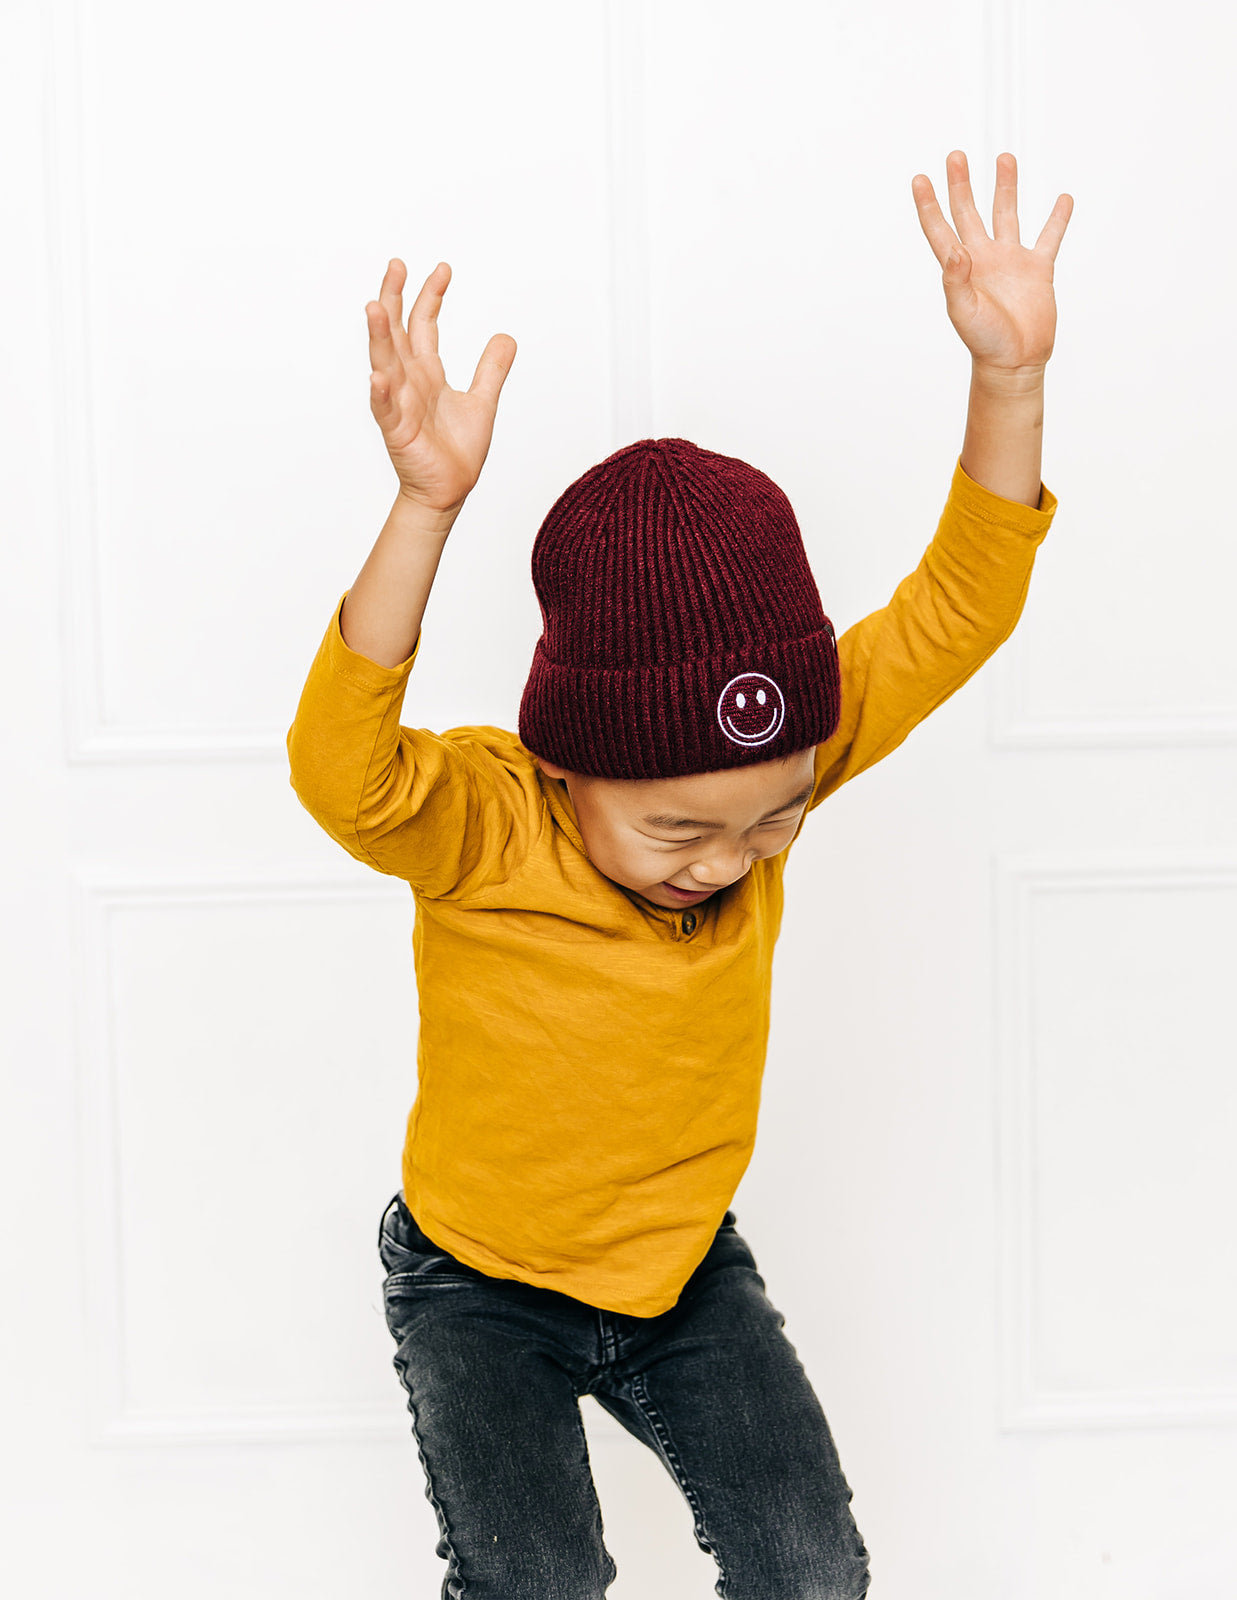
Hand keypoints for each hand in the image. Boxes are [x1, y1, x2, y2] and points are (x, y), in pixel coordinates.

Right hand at [366, 260, 516, 513]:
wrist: (450, 490)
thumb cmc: (457, 450)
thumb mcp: (483, 401)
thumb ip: (491, 369)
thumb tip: (506, 336)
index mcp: (426, 372)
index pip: (423, 324)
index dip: (431, 296)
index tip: (444, 269)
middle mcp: (409, 381)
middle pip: (396, 332)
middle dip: (394, 299)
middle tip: (396, 265)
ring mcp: (400, 404)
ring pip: (385, 363)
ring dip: (379, 336)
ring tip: (374, 307)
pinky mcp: (398, 431)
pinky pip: (386, 409)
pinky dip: (382, 393)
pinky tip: (378, 375)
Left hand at [912, 151, 1072, 374]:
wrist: (1015, 363)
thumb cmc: (985, 342)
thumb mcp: (964, 312)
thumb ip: (956, 280)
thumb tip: (955, 249)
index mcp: (961, 268)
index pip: (940, 229)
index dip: (928, 205)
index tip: (919, 179)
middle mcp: (984, 258)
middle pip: (969, 212)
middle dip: (961, 184)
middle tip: (955, 156)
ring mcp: (1011, 261)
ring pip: (1007, 214)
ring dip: (1005, 187)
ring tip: (1004, 158)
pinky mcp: (1038, 269)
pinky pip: (1049, 237)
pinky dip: (1057, 218)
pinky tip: (1063, 199)